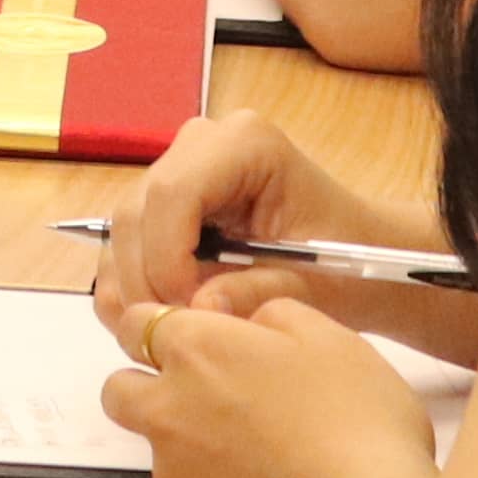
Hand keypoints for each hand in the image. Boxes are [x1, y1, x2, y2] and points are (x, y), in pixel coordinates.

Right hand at [88, 107, 431, 336]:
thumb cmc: (342, 262)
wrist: (353, 257)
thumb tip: (197, 309)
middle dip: (148, 279)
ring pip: (124, 228)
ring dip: (134, 286)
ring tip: (172, 333)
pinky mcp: (162, 201)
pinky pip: (125, 242)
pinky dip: (131, 284)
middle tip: (176, 334)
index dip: (168, 257)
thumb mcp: (311, 285)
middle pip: (138, 209)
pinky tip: (163, 318)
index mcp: (245, 144)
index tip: (190, 313)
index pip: (175, 191)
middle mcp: (202, 143)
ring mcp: (178, 168)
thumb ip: (256, 292)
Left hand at [100, 294, 443, 477]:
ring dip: (177, 448)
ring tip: (239, 465)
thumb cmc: (355, 413)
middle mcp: (164, 405)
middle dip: (145, 389)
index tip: (195, 347)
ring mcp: (168, 471)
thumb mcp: (327, 336)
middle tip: (202, 405)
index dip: (161, 332)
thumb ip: (270, 314)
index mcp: (195, 347)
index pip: (134, 323)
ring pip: (148, 450)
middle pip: (118, 388)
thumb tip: (245, 321)